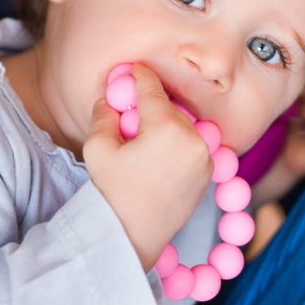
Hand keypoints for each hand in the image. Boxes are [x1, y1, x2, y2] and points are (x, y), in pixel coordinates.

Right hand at [83, 63, 212, 271]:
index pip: (152, 90)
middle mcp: (193, 140)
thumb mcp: (97, 146)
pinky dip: (175, 142)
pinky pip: (190, 144)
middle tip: (129, 109)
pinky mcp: (207, 173)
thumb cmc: (111, 191)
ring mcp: (205, 158)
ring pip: (181, 125)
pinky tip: (154, 155)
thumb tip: (111, 97)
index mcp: (168, 129)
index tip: (134, 68)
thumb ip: (105, 113)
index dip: (140, 75)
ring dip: (163, 124)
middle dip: (148, 105)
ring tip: (139, 139)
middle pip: (168, 107)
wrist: (131, 236)